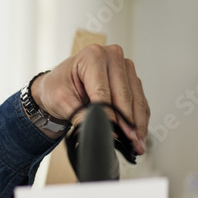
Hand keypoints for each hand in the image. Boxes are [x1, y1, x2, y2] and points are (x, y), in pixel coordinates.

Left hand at [31, 44, 149, 153]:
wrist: (58, 85)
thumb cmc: (57, 86)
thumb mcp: (61, 101)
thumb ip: (80, 114)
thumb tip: (99, 128)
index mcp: (91, 56)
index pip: (103, 90)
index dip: (110, 113)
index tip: (115, 130)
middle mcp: (111, 56)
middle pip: (124, 93)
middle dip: (127, 120)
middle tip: (130, 139)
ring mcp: (123, 67)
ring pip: (136, 97)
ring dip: (138, 121)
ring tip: (137, 141)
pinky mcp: (130, 78)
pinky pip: (139, 99)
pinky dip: (140, 117)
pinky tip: (138, 132)